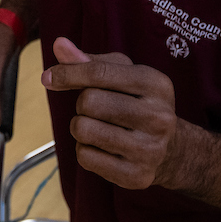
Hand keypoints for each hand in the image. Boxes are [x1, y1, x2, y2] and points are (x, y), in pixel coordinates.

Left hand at [41, 37, 178, 190]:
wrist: (172, 150)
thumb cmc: (138, 102)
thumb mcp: (123, 74)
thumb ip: (90, 60)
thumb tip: (59, 45)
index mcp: (156, 84)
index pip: (99, 72)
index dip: (67, 72)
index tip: (48, 77)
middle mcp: (158, 117)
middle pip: (89, 101)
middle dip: (82, 103)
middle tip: (95, 108)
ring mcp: (149, 149)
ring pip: (84, 130)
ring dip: (80, 126)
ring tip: (97, 126)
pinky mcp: (136, 176)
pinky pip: (85, 158)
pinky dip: (84, 150)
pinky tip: (102, 147)